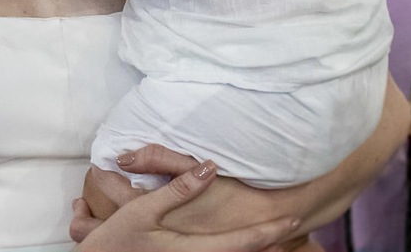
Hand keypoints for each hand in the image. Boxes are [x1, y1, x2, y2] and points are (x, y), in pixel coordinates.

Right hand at [71, 161, 302, 251]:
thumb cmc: (116, 240)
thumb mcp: (144, 209)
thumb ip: (179, 188)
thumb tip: (210, 167)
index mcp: (194, 250)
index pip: (243, 242)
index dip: (270, 231)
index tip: (293, 220)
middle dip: (269, 241)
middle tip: (292, 228)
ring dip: (251, 246)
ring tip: (272, 235)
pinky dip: (232, 249)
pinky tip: (234, 242)